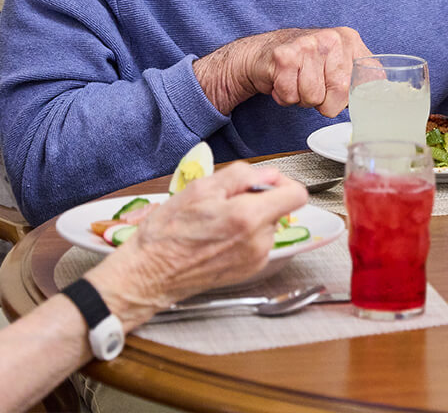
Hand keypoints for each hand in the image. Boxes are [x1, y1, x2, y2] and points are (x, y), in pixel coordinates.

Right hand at [84, 163, 307, 326]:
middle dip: (257, 199)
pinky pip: (258, 242)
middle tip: (224, 201)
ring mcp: (256, 259)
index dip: (281, 181)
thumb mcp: (199, 189)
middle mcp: (258, 242)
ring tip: (216, 220)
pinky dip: (244, 234)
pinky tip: (218, 236)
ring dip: (249, 217)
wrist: (150, 273)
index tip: (262, 182)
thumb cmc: (167, 233)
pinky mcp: (250, 270)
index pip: (296, 194)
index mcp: (247, 217)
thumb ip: (241, 176)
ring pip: (267, 225)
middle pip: (279, 208)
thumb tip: (267, 174)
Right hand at [193, 27, 372, 115]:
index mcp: (350, 40)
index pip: (366, 82)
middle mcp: (331, 39)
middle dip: (322, 101)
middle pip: (339, 94)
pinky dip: (283, 96)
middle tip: (311, 87)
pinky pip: (290, 95)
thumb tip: (384, 97)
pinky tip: (282, 81)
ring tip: (295, 82)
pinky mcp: (284, 56)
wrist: (262, 52)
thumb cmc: (303, 63)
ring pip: (312, 97)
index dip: (350, 97)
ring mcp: (307, 45)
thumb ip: (360, 76)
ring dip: (300, 98)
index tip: (338, 96)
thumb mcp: (337, 62)